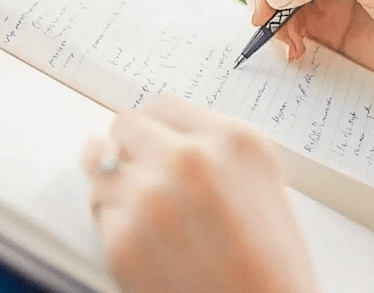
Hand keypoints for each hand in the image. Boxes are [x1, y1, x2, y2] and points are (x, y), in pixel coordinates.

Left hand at [82, 94, 317, 292]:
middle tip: (139, 174)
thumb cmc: (273, 269)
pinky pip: (100, 212)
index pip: (164, 105)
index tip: (149, 139)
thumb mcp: (265, 185)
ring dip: (116, 185)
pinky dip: (114, 225)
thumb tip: (167, 136)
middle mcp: (190, 159)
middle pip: (125, 126)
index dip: (154, 126)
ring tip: (144, 214)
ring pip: (100, 167)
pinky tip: (145, 243)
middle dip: (129, 149)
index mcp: (233, 141)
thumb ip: (218, 152)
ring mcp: (151, 197)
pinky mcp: (122, 240)